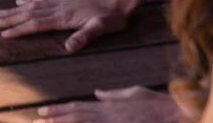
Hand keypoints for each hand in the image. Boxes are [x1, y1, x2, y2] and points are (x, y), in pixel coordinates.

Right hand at [0, 0, 129, 52]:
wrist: (118, 2)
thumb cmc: (110, 19)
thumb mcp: (100, 29)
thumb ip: (84, 36)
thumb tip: (69, 47)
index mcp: (62, 18)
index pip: (36, 24)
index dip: (19, 29)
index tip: (4, 34)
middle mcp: (57, 9)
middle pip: (28, 14)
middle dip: (10, 19)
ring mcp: (60, 3)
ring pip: (32, 6)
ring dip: (15, 10)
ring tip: (0, 12)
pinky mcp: (64, 1)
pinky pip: (41, 0)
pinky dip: (29, 1)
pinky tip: (21, 1)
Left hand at [34, 86, 180, 122]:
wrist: (177, 114)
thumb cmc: (158, 104)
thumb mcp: (134, 93)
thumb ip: (113, 95)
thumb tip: (97, 93)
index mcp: (109, 106)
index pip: (78, 107)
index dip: (59, 110)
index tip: (43, 112)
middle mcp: (107, 116)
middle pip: (75, 118)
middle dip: (54, 121)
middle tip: (36, 122)